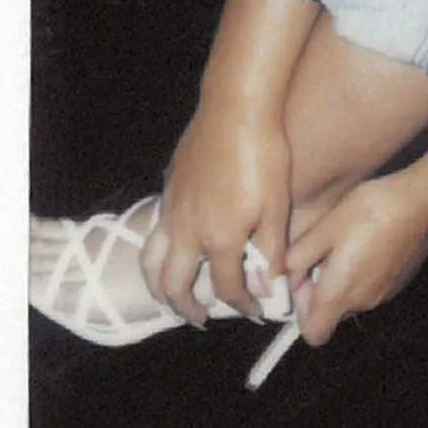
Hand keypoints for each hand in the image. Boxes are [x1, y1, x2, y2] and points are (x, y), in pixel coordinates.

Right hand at [143, 100, 292, 325]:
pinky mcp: (167, 191)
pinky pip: (153, 233)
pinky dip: (157, 253)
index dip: (243, 305)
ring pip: (151, 261)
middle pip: (173, 285)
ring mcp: (172, 210)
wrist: (235, 110)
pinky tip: (174, 251)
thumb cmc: (264, 155)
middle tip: (200, 318)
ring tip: (171, 297)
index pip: (227, 288)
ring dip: (158, 286)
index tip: (256, 309)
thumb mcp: (277, 206)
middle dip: (185, 308)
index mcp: (221, 239)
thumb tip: (271, 285)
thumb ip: (272, 251)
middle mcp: (188, 230)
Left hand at [284, 174, 427, 347]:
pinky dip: (364, 273)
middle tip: (323, 254)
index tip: (304, 283)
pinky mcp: (398, 282)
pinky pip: (371, 287)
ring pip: (352, 298)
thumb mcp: (323, 229)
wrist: (419, 203)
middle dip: (322, 290)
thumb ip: (297, 258)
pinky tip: (368, 242)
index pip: (313, 334)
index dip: (302, 314)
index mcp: (339, 293)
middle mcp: (363, 302)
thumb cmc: (368, 213)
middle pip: (332, 314)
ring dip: (344, 280)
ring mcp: (384, 294)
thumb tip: (288, 273)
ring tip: (347, 243)